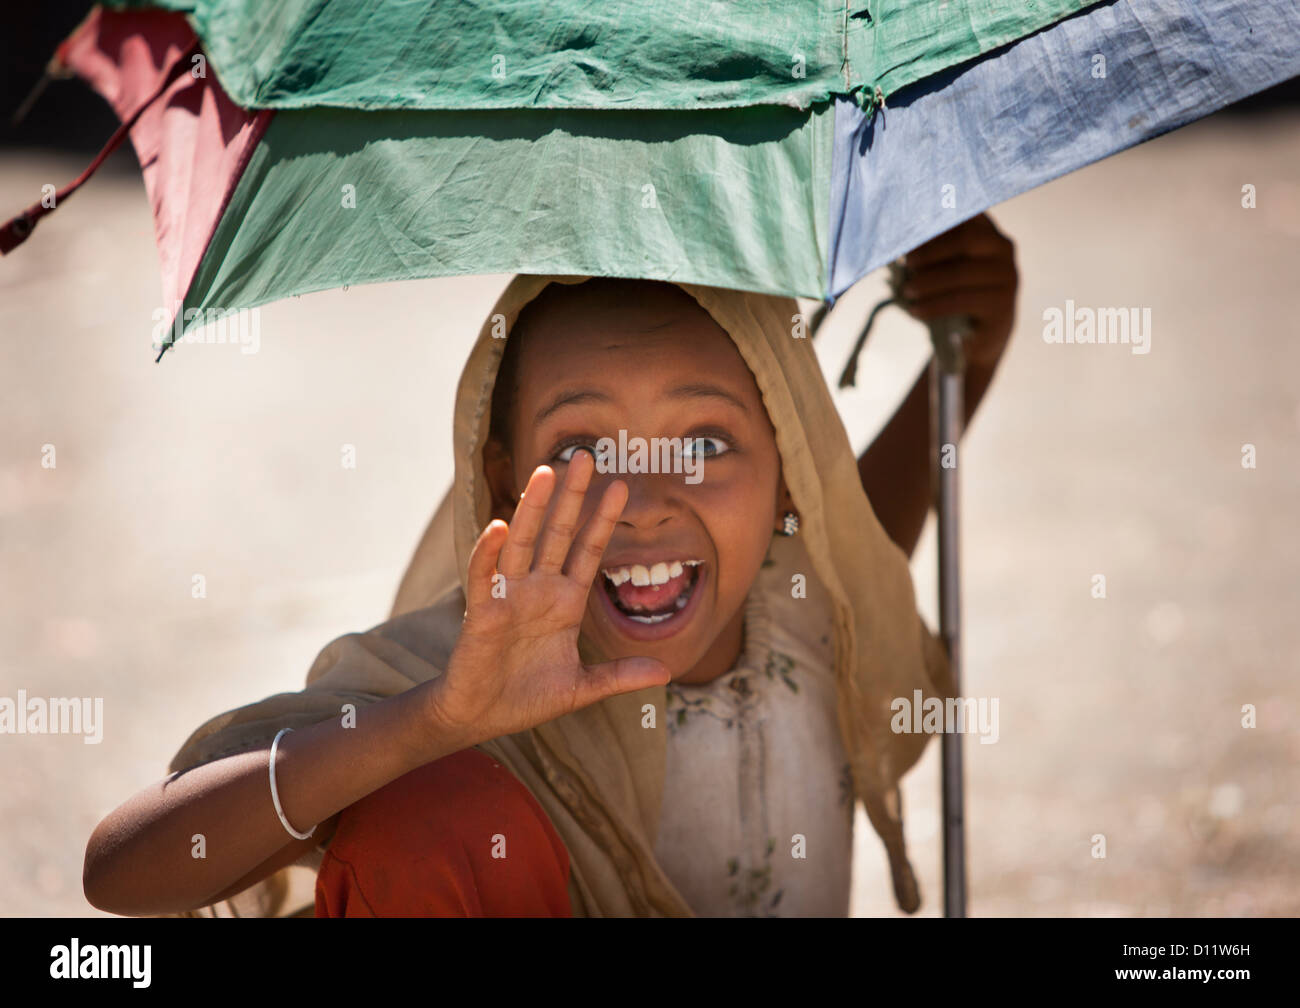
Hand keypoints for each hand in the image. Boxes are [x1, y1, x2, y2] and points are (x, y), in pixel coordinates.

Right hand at [426, 449, 669, 746]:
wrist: (481, 717)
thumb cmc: (526, 697)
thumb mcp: (582, 688)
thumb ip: (620, 676)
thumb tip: (667, 673)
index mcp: (564, 602)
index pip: (587, 550)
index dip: (603, 519)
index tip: (621, 485)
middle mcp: (538, 590)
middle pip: (556, 533)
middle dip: (570, 497)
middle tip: (585, 457)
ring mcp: (510, 597)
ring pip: (522, 542)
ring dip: (533, 507)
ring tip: (546, 472)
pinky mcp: (482, 612)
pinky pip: (486, 574)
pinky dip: (490, 551)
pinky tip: (500, 526)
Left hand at [898, 212, 1017, 373]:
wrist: (974, 335)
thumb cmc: (950, 292)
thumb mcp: (937, 267)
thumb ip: (926, 250)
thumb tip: (898, 240)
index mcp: (984, 229)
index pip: (963, 214)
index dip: (936, 221)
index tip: (909, 231)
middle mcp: (1002, 247)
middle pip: (966, 238)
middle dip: (931, 251)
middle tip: (907, 264)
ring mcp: (1007, 274)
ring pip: (963, 272)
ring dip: (928, 282)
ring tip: (907, 292)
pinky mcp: (1002, 303)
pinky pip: (962, 300)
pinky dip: (934, 305)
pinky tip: (915, 311)